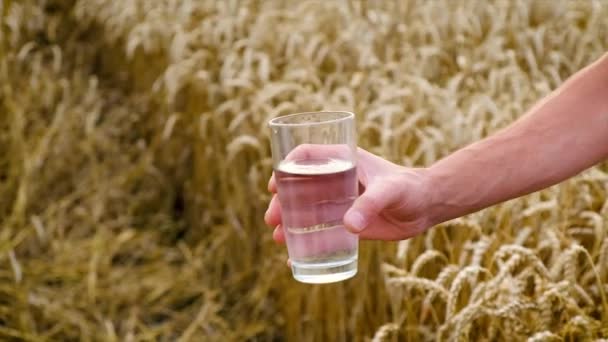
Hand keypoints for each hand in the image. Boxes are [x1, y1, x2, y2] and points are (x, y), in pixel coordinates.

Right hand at [265, 147, 434, 241]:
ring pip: (305, 211)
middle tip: (272, 219)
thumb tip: (348, 226)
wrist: (427, 206)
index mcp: (343, 160)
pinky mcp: (346, 223)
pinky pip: (320, 232)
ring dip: (289, 223)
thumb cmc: (410, 188)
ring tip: (278, 238)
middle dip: (282, 202)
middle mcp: (336, 179)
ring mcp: (339, 202)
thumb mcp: (390, 191)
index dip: (287, 167)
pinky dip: (307, 243)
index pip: (307, 156)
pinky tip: (294, 257)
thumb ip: (370, 204)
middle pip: (299, 186)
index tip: (274, 184)